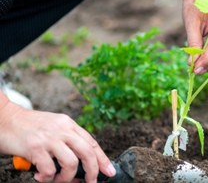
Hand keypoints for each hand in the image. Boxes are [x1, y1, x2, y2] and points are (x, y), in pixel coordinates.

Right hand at [0, 96, 115, 182]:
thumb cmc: (29, 126)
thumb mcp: (53, 126)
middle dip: (92, 171)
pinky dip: (47, 178)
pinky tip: (40, 176)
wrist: (5, 118)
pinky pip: (49, 169)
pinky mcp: (35, 147)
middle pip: (87, 152)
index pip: (92, 142)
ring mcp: (49, 138)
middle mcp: (62, 129)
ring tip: (57, 180)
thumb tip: (80, 161)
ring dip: (66, 178)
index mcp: (68, 124)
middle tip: (90, 182)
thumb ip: (67, 139)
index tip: (109, 170)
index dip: (102, 158)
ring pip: (71, 163)